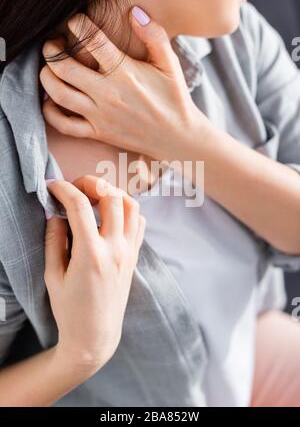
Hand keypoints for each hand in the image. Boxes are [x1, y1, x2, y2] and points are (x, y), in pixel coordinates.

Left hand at [40, 8, 209, 160]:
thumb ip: (154, 35)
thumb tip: (133, 12)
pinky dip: (50, 112)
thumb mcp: (170, 64)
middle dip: (51, 50)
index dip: (77, 24)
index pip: (92, 40)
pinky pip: (64, 125)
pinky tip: (50, 100)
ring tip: (49, 68)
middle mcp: (108, 94)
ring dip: (46, 77)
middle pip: (64, 67)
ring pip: (59, 94)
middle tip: (52, 44)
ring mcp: (100, 115)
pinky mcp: (98, 132)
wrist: (177, 138)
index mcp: (125, 73)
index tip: (75, 21)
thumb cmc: (174, 98)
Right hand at [44, 175, 145, 374]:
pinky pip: (139, 222)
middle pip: (111, 196)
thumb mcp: (52, 276)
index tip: (52, 187)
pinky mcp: (134, 256)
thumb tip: (57, 212)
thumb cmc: (69, 309)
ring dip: (113, 192)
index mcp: (91, 254)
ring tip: (94, 196)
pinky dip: (127, 209)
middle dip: (91, 182)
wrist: (96, 335)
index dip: (64, 189)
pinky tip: (111, 214)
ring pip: (131, 205)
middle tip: (75, 187)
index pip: (80, 205)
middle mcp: (115, 249)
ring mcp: (128, 251)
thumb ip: (54, 240)